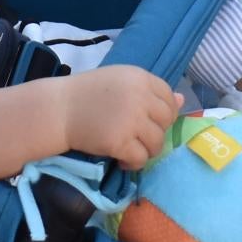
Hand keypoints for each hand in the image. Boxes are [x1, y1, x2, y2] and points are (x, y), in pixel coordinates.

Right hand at [59, 66, 184, 169]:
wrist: (59, 109)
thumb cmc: (87, 93)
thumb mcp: (120, 81)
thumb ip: (149, 91)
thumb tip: (182, 100)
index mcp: (140, 77)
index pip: (169, 98)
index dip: (164, 113)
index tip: (149, 120)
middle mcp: (140, 96)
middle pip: (166, 121)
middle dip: (155, 132)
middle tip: (137, 136)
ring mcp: (131, 119)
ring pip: (157, 143)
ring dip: (145, 150)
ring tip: (129, 148)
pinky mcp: (120, 141)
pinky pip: (141, 158)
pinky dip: (133, 163)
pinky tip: (121, 159)